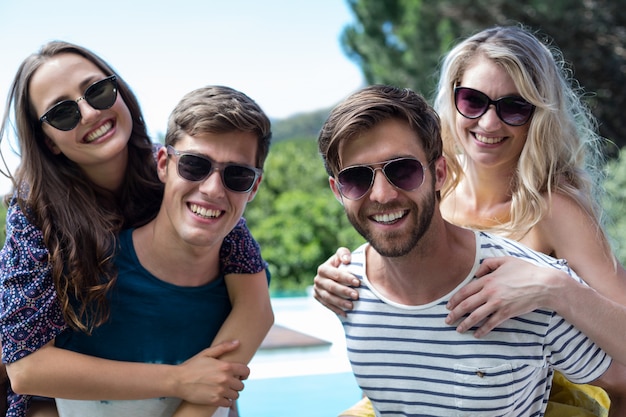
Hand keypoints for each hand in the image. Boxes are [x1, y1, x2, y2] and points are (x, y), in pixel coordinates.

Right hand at [173, 341, 249, 406]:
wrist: (178, 381)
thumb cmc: (192, 366)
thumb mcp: (207, 353)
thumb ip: (224, 347)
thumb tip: (238, 342)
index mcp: (225, 366)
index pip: (246, 371)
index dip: (244, 373)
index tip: (239, 375)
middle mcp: (225, 379)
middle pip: (241, 385)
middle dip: (236, 384)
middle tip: (228, 382)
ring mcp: (220, 391)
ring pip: (235, 395)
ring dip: (231, 393)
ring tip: (223, 389)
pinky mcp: (214, 401)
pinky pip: (228, 403)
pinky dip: (225, 401)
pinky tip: (219, 396)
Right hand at [313, 247, 359, 316]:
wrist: (335, 274)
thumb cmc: (342, 263)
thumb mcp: (342, 255)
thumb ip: (343, 254)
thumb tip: (346, 260)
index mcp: (323, 269)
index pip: (335, 274)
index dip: (346, 278)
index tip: (358, 282)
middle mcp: (318, 279)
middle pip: (331, 287)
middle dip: (344, 291)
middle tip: (356, 296)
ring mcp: (317, 290)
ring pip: (328, 298)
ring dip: (340, 302)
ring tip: (352, 306)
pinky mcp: (318, 298)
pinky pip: (326, 305)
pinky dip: (336, 310)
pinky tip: (346, 314)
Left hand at [445, 256, 560, 336]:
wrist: (544, 284)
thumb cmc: (525, 271)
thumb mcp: (505, 260)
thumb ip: (488, 263)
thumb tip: (477, 272)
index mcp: (487, 279)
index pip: (465, 291)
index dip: (454, 300)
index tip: (448, 307)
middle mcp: (489, 292)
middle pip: (466, 305)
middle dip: (455, 314)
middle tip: (447, 321)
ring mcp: (498, 303)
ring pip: (476, 316)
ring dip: (465, 324)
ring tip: (458, 330)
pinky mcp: (507, 313)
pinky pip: (491, 324)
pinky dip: (483, 330)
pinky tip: (477, 335)